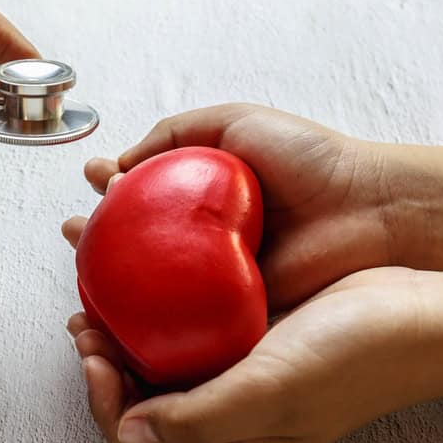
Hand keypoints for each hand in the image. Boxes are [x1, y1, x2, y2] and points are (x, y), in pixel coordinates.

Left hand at [64, 260, 442, 442]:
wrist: (423, 314)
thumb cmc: (355, 356)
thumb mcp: (273, 391)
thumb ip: (198, 419)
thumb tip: (128, 430)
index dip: (106, 407)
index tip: (95, 356)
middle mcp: (231, 418)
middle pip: (144, 408)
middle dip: (105, 369)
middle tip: (85, 322)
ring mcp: (242, 378)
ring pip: (163, 369)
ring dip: (127, 339)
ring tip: (102, 298)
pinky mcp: (253, 339)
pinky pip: (191, 334)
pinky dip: (161, 314)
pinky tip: (152, 279)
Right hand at [65, 104, 401, 310]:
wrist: (368, 210)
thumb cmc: (309, 160)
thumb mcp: (236, 121)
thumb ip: (176, 131)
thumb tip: (121, 163)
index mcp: (203, 195)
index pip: (143, 196)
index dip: (111, 192)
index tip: (93, 184)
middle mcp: (204, 240)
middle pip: (138, 245)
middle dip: (98, 241)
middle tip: (74, 234)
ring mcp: (216, 281)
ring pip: (152, 289)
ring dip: (111, 285)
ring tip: (82, 273)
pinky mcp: (231, 317)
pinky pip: (182, 322)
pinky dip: (147, 321)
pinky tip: (119, 313)